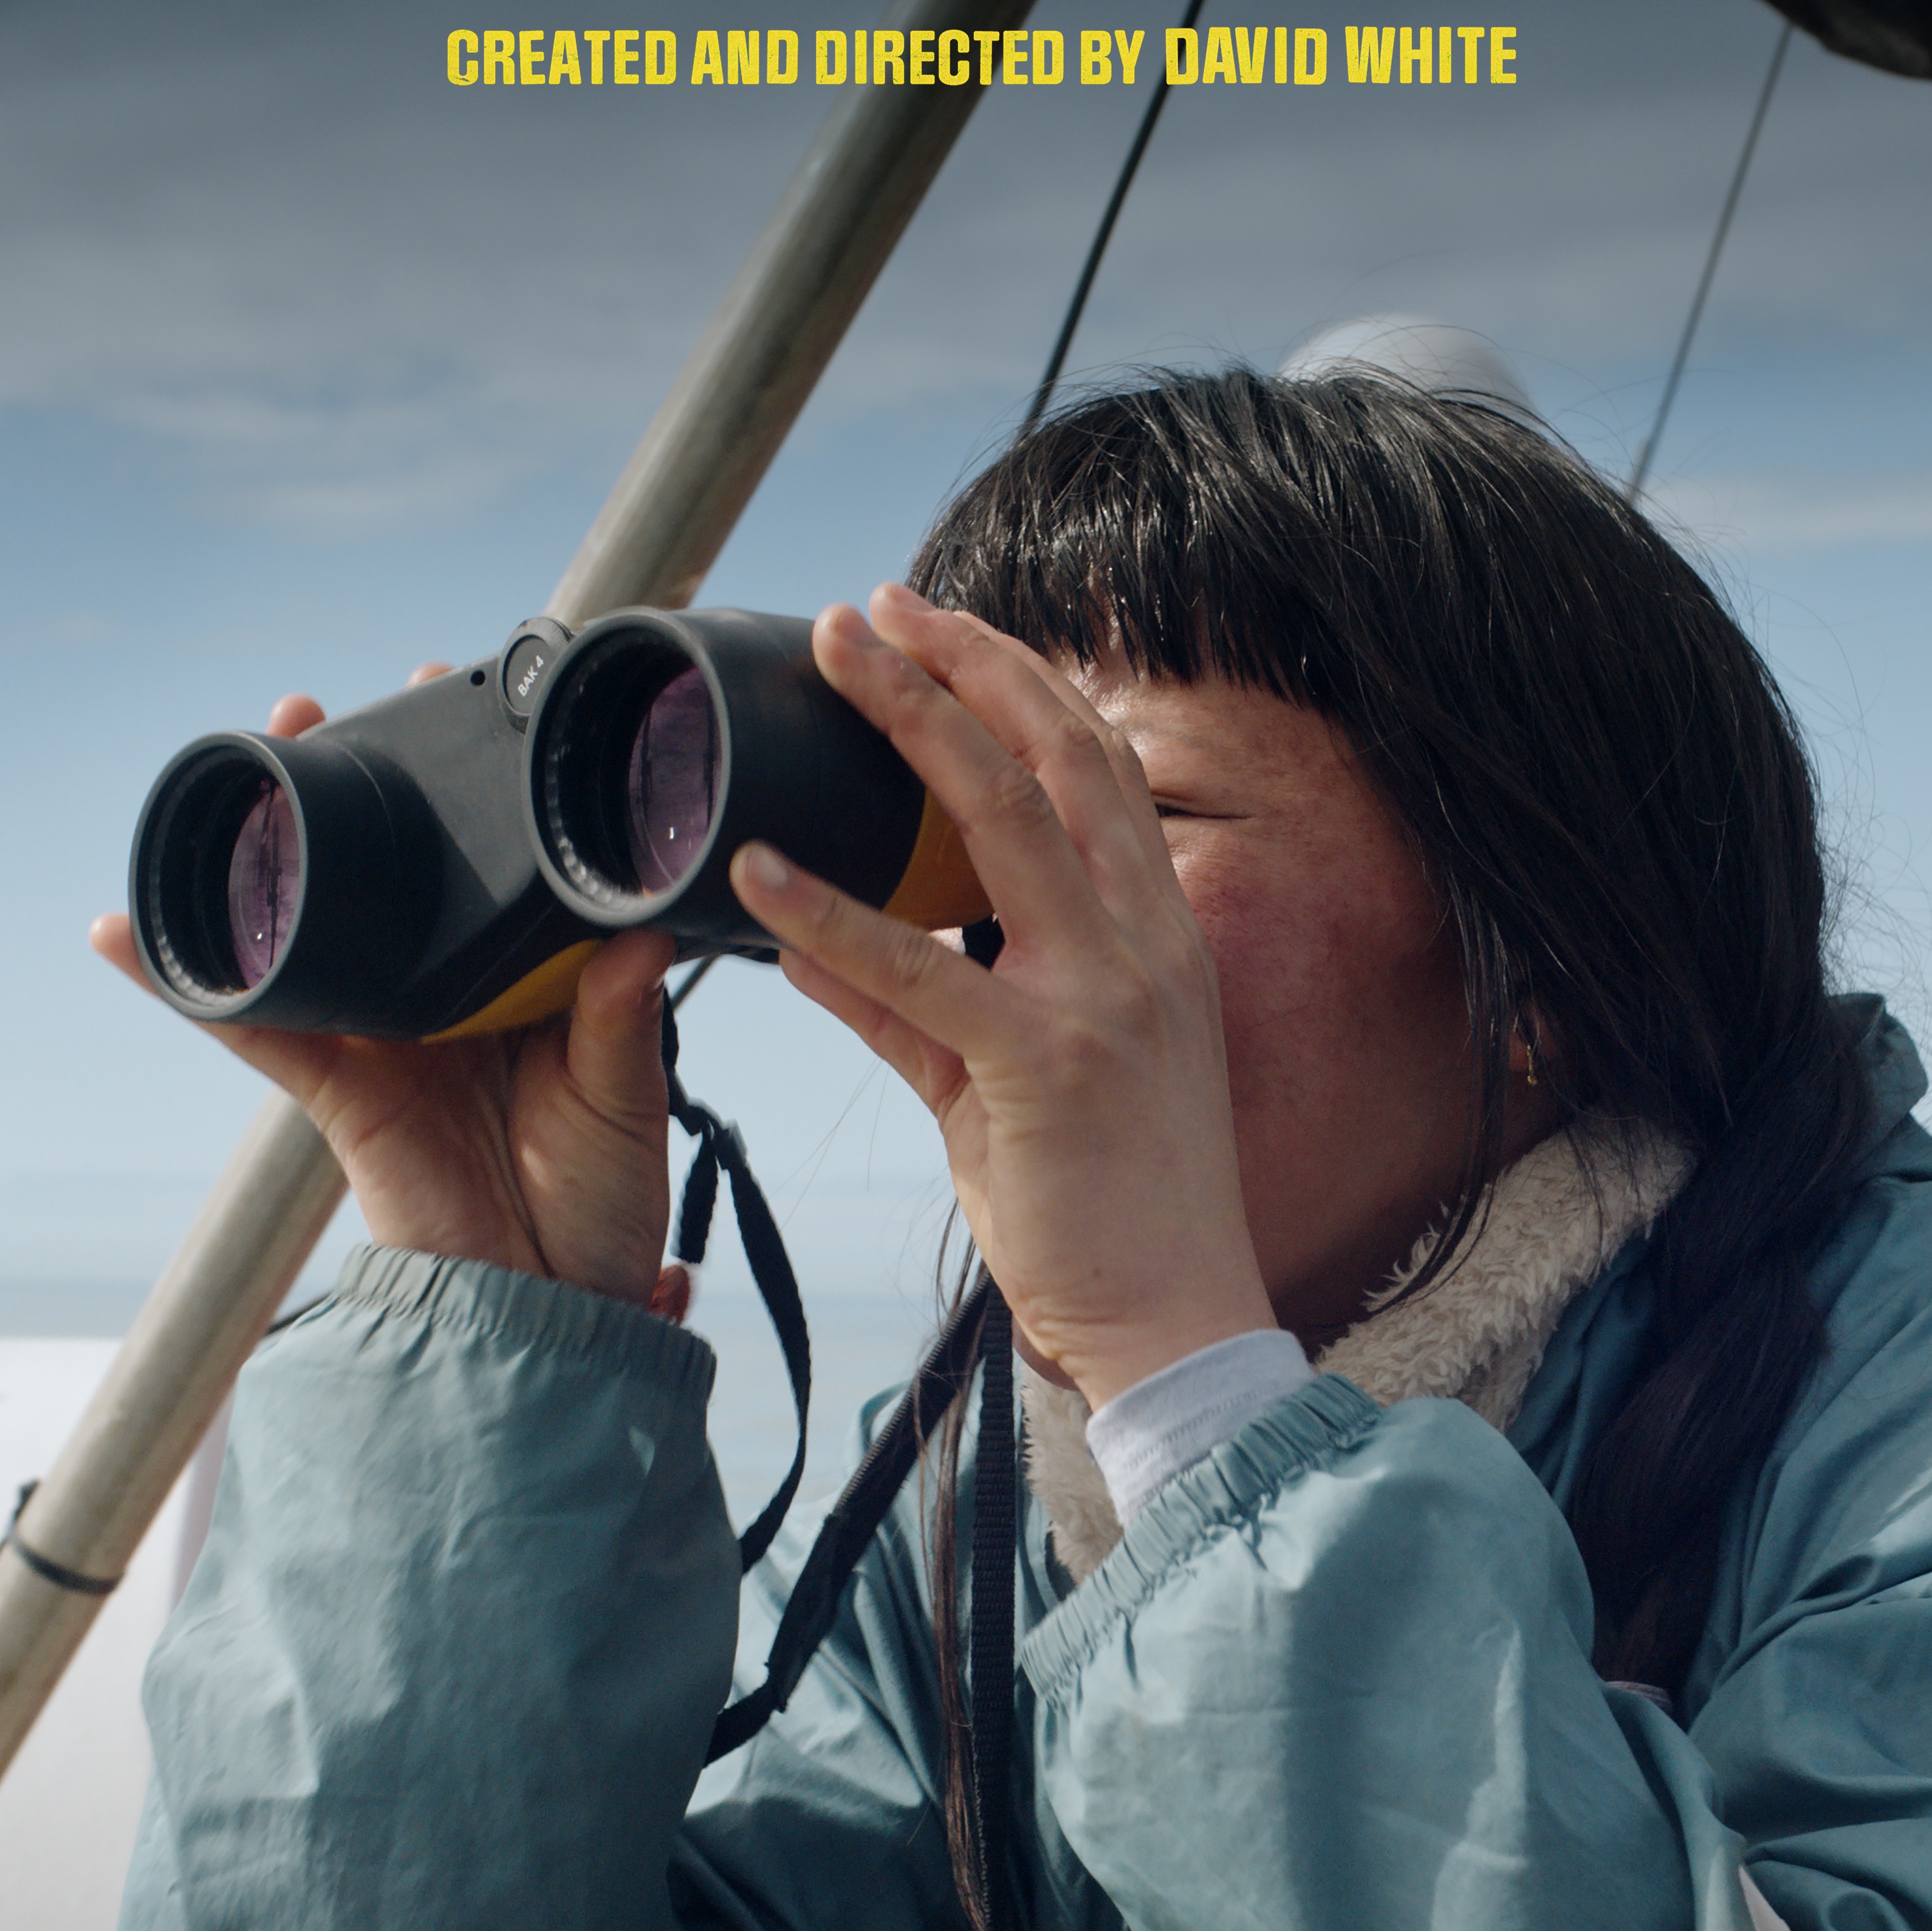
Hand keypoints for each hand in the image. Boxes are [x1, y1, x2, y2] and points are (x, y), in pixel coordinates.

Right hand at [92, 671, 687, 1308]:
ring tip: (258, 759)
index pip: (489, 873)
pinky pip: (249, 1024)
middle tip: (337, 709)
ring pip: (315, 925)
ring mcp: (382, 1039)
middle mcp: (446, 999)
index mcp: (523, 986)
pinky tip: (129, 929)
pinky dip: (186, 982)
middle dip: (361, 791)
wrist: (552, 1310)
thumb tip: (636, 935)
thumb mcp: (627, 1097)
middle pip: (391, 879)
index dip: (469, 796)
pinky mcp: (332, 1090)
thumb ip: (620, 1014)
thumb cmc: (598, 1207)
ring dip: (277, 848)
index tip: (455, 710)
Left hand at [730, 588, 1276, 1408]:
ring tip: (832, 660)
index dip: (1018, 684)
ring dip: (910, 722)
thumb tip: (812, 956)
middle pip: (1055, 756)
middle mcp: (1146, 945)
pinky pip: (919, 971)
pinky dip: (831, 913)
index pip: (1095, 771)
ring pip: (1001, 819)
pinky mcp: (1042, 1067)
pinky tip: (758, 873)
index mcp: (1159, 938)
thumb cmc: (1108, 1212)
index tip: (937, 630)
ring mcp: (1102, 1000)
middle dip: (960, 665)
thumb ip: (919, 1016)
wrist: (1173, 1323)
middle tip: (868, 607)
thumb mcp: (1011, 1092)